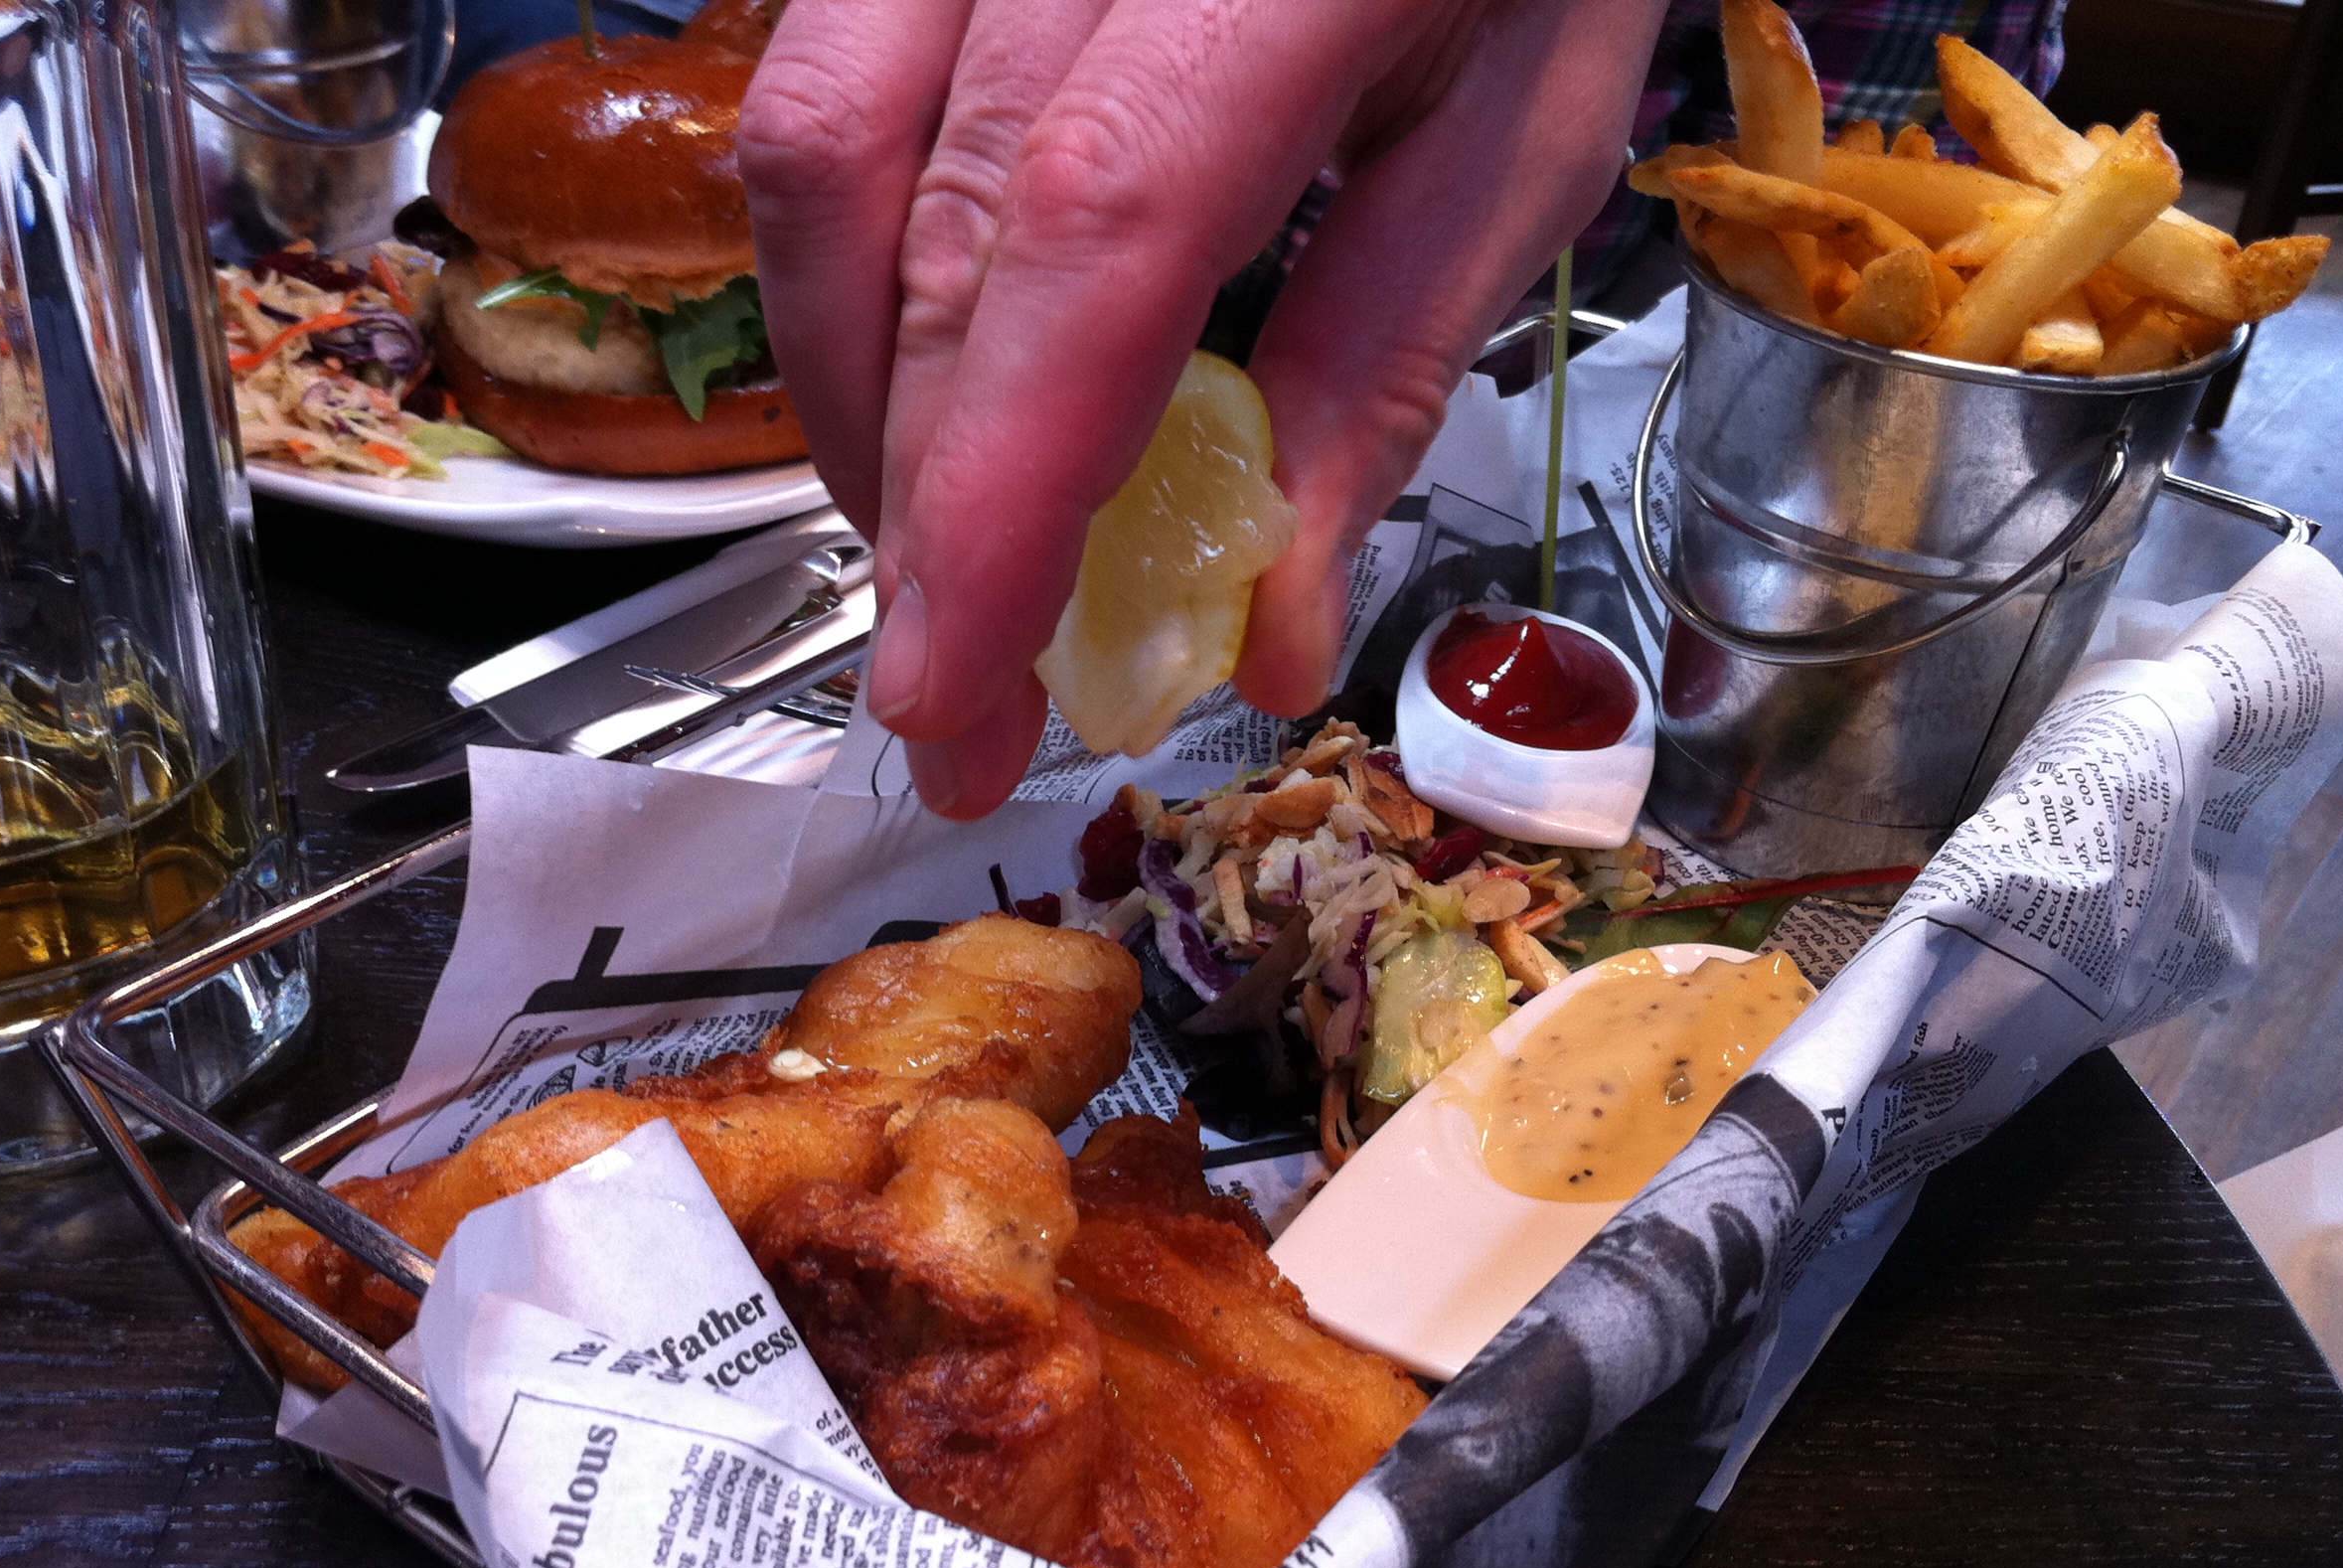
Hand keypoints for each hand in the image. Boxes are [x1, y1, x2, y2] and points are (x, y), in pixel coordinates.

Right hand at [739, 0, 1669, 815]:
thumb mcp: (1522, 137)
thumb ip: (1388, 371)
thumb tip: (1269, 634)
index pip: (1097, 230)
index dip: (1001, 487)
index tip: (955, 689)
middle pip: (933, 228)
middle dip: (921, 511)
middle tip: (958, 702)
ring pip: (823, 158)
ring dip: (857, 407)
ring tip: (938, 557)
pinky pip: (819, 91)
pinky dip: (848, 278)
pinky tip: (925, 387)